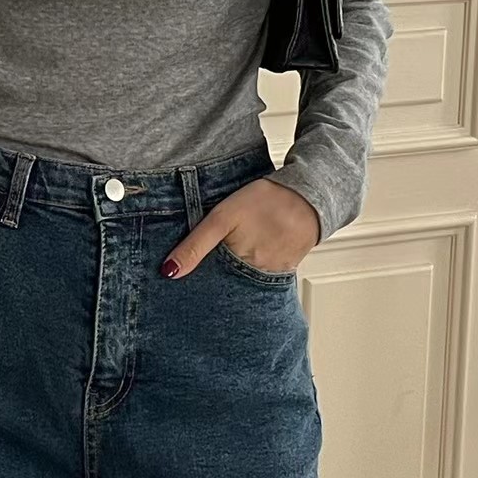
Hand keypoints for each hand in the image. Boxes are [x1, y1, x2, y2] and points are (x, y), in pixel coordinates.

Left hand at [161, 178, 319, 278]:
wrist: (308, 193)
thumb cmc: (266, 201)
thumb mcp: (222, 218)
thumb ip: (195, 245)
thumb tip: (169, 272)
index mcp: (239, 265)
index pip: (210, 284)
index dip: (198, 279)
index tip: (186, 278)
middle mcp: (257, 276)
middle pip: (227, 284)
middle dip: (216, 278)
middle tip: (217, 258)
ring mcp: (273, 274)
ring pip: (245, 280)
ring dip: (236, 271)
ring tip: (238, 249)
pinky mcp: (286, 268)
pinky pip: (263, 274)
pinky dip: (253, 265)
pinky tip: (252, 250)